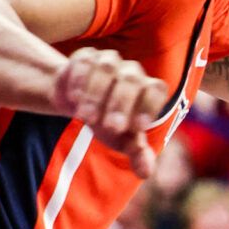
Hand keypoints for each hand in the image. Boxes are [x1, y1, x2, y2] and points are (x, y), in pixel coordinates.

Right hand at [52, 47, 168, 176]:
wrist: (78, 104)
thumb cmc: (108, 122)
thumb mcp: (122, 139)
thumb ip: (137, 152)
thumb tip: (146, 172)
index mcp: (147, 89)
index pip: (156, 89)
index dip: (149, 105)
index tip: (138, 127)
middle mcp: (131, 72)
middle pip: (132, 79)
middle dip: (121, 103)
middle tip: (110, 127)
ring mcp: (108, 61)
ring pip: (107, 68)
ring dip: (97, 93)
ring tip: (85, 118)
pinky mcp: (85, 56)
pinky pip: (84, 61)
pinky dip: (78, 79)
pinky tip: (73, 99)